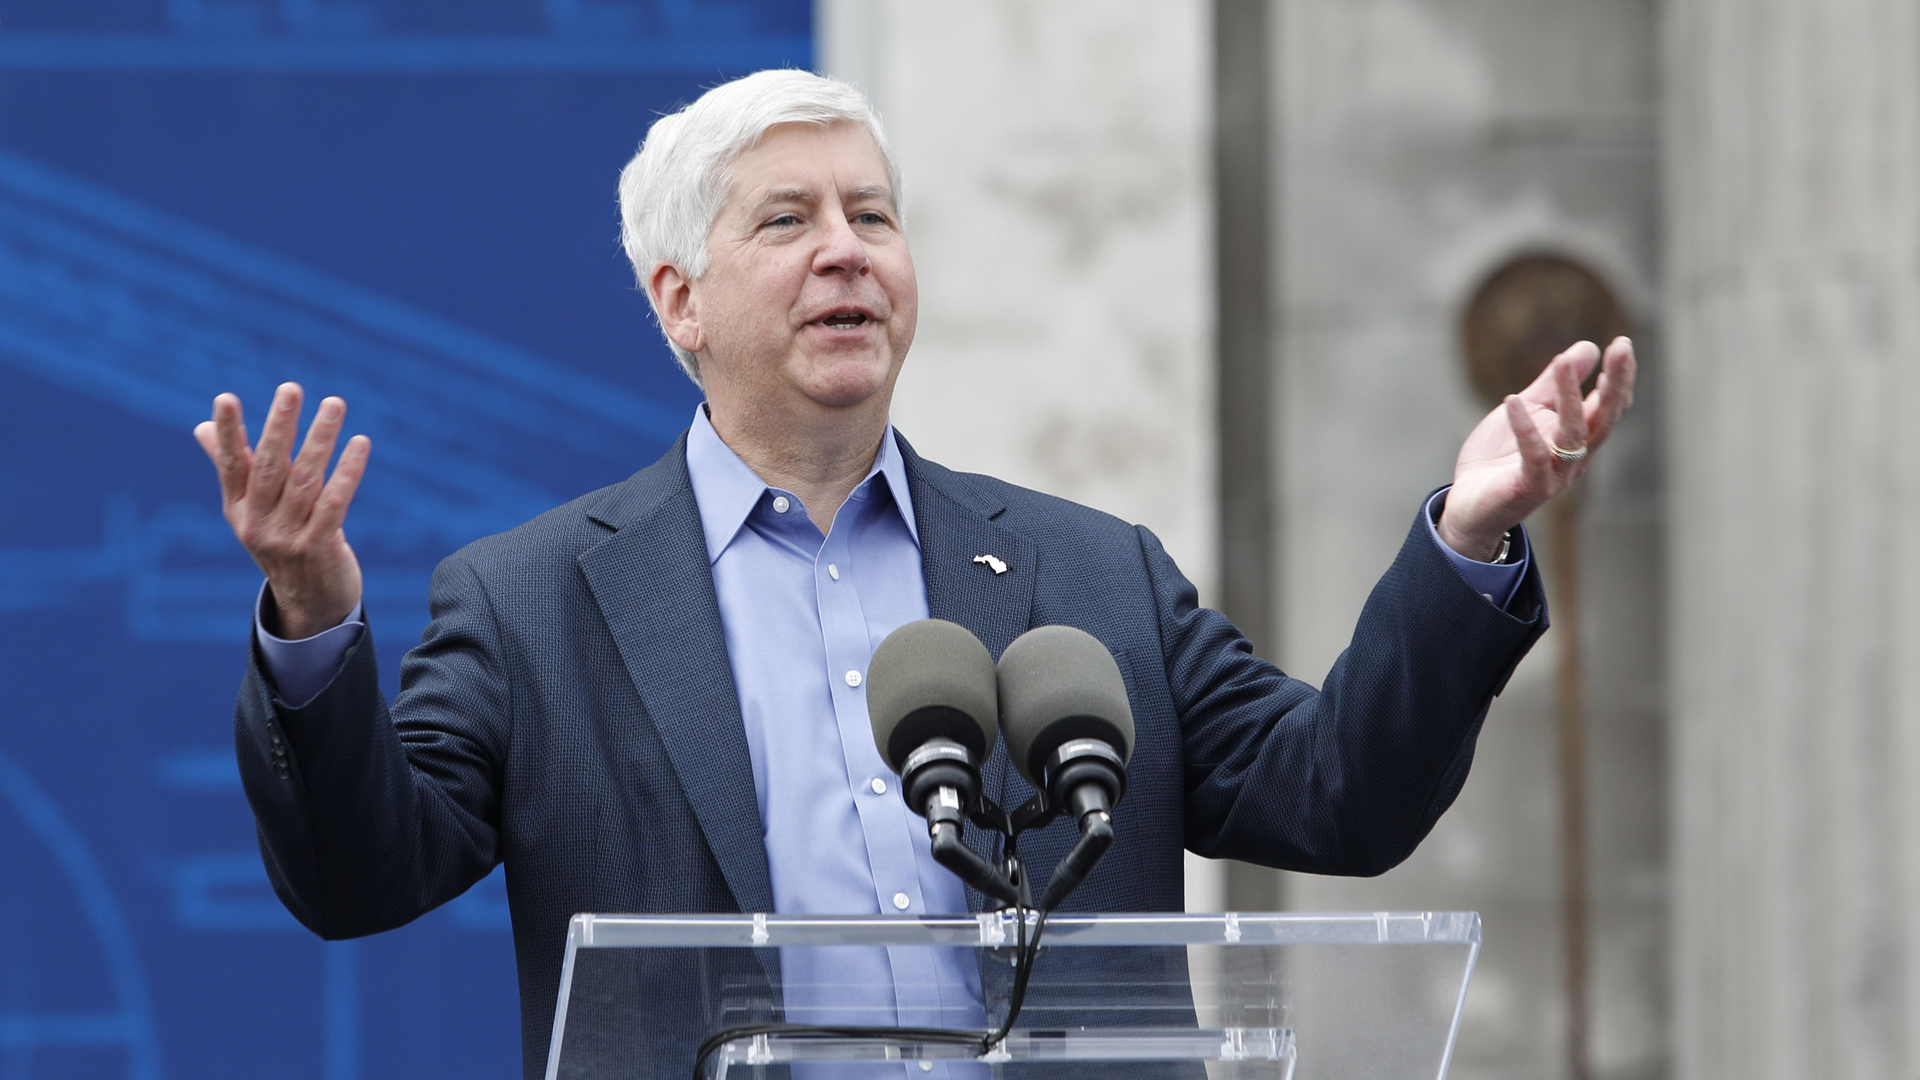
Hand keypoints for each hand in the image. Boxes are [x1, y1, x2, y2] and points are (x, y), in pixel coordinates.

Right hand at [194, 383, 369, 638]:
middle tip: (290, 388)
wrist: (309, 603)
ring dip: (320, 439)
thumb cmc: (281, 543)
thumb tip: (203, 426)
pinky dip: (347, 472)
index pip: (230, 464)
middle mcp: (256, 522)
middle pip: (268, 467)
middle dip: (279, 425)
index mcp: (237, 508)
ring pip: (305, 480)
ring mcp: (286, 538)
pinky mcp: (318, 548)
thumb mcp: (251, 510)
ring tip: (334, 404)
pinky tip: (360, 444)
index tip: (224, 399)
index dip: (228, 433)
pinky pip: (334, 503)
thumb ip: (232, 467)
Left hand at [1437, 336, 1636, 559]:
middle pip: (1603, 419)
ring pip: (1573, 434)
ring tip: (1561, 361)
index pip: (1608, 407)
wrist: (1469, 506)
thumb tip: (1588, 348)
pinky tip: (1512, 400)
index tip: (1622, 344)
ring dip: (1570, 397)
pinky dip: (1524, 428)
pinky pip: (1533, 456)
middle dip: (1615, 383)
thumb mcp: (1528, 411)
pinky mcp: (1529, 488)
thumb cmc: (1500, 459)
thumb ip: (1554, 384)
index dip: (1619, 378)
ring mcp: (1555, 475)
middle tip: (1622, 348)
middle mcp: (1574, 458)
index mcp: (1577, 439)